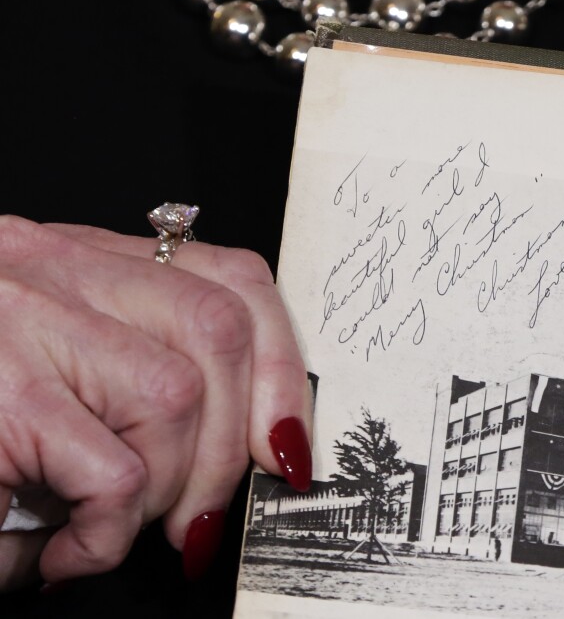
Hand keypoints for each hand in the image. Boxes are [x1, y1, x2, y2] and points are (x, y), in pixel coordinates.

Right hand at [0, 215, 311, 588]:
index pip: (231, 279)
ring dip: (166, 489)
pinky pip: (113, 472)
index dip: (281, 365)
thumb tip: (243, 443)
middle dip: (231, 445)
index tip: (286, 442)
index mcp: (82, 260)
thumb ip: (136, 367)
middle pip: (222, 330)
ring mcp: (19, 323)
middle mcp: (53, 268)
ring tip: (114, 529)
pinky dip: (104, 533)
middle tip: (196, 517)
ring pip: (177, 396)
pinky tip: (60, 552)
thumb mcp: (54, 358)